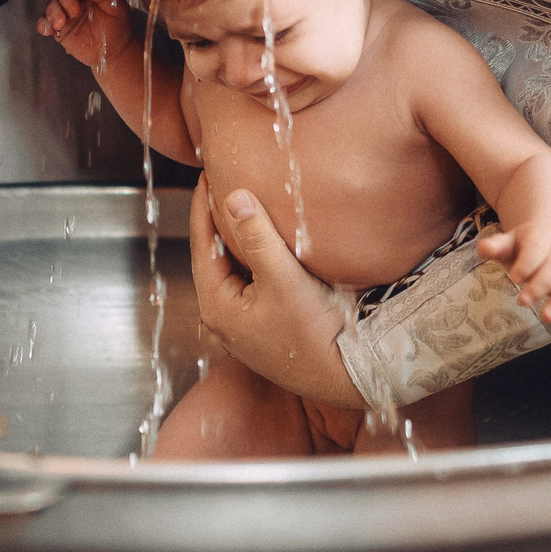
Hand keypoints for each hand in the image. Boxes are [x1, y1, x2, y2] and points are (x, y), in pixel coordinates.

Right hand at [37, 0, 135, 68]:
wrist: (114, 51)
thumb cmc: (118, 27)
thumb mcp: (118, 8)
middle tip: (74, 13)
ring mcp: (66, 13)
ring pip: (52, 4)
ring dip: (53, 12)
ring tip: (61, 23)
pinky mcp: (59, 28)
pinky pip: (44, 22)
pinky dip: (44, 24)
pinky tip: (50, 30)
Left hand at [190, 177, 364, 408]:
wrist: (348, 376)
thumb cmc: (314, 334)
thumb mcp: (284, 279)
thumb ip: (257, 238)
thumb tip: (233, 198)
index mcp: (216, 306)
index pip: (201, 244)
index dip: (203, 207)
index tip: (208, 175)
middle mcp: (224, 319)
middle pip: (216, 258)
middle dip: (220, 222)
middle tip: (226, 185)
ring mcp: (245, 327)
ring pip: (236, 271)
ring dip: (242, 241)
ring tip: (250, 207)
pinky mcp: (267, 329)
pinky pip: (254, 284)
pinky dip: (258, 260)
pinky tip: (274, 245)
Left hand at [477, 222, 550, 329]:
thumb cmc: (525, 246)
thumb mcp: (510, 241)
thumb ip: (497, 246)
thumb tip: (483, 248)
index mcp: (543, 236)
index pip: (536, 249)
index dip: (526, 263)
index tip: (514, 278)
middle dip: (540, 285)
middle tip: (523, 301)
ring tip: (548, 318)